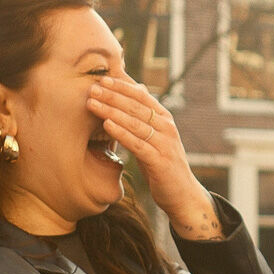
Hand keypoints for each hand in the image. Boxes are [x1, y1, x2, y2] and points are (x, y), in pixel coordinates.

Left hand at [86, 76, 220, 238]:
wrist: (182, 194)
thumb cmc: (162, 164)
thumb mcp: (154, 138)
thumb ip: (144, 118)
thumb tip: (132, 92)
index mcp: (165, 119)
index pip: (142, 96)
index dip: (122, 86)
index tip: (102, 79)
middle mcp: (167, 128)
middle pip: (136, 106)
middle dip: (112, 96)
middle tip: (92, 88)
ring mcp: (165, 144)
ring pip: (135, 123)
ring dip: (111, 111)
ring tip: (92, 104)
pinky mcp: (160, 161)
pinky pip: (137, 144)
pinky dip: (121, 132)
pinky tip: (106, 125)